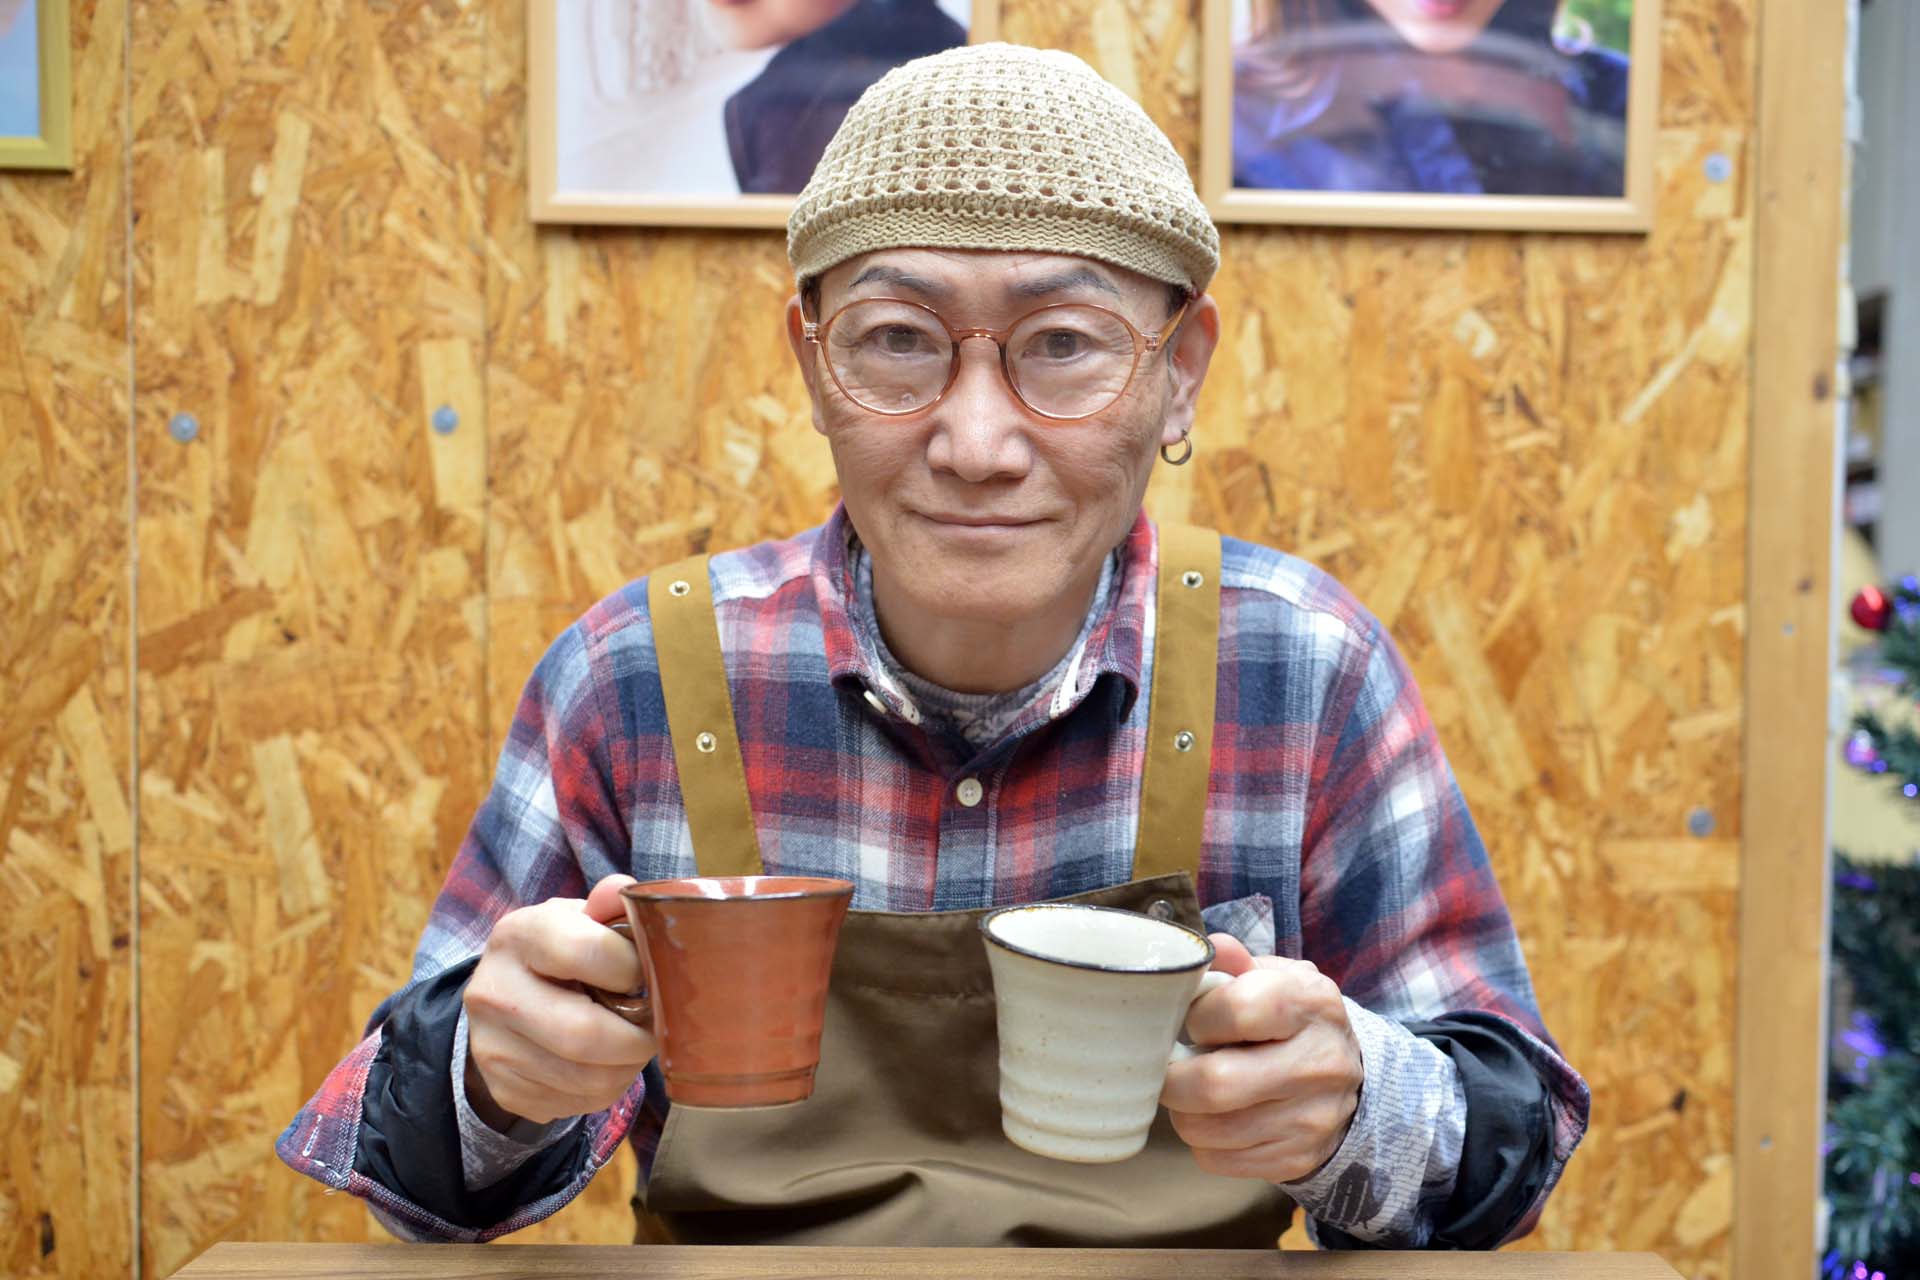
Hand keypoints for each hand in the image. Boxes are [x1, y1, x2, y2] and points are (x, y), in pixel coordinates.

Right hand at [462, 874, 655, 1128]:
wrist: (502, 999)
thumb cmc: (559, 952)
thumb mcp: (579, 918)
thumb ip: (608, 904)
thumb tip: (623, 891)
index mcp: (518, 935)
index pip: (586, 952)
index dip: (632, 969)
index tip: (644, 974)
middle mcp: (493, 992)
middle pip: (584, 1033)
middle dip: (637, 1037)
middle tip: (655, 1025)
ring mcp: (492, 1047)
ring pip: (587, 1078)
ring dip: (628, 1066)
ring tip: (633, 1043)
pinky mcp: (505, 1089)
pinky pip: (577, 1103)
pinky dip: (607, 1088)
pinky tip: (606, 1063)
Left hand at [1159, 933, 1362, 1181]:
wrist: (1349, 1076)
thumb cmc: (1292, 1019)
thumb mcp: (1275, 978)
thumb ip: (1237, 963)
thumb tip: (1210, 947)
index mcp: (1312, 1003)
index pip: (1238, 1011)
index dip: (1197, 1017)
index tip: (1192, 1020)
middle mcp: (1320, 1063)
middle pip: (1216, 1084)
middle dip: (1173, 1078)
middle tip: (1169, 1066)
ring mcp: (1312, 1118)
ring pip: (1209, 1129)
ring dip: (1183, 1111)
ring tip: (1191, 1091)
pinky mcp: (1298, 1158)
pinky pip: (1217, 1159)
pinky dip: (1201, 1140)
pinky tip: (1216, 1117)